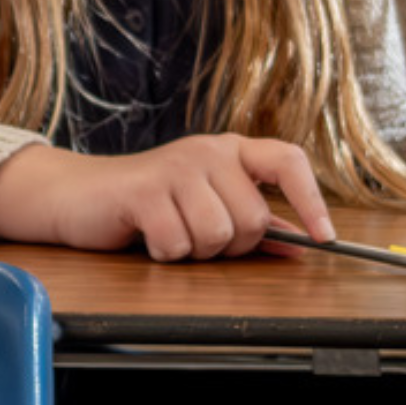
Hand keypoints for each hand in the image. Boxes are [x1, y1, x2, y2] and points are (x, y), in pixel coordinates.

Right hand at [0, 134, 334, 260]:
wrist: (81, 195)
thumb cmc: (149, 202)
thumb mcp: (206, 204)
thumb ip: (254, 221)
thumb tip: (300, 243)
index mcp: (231, 151)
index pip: (288, 161)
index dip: (311, 200)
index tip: (323, 237)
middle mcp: (208, 151)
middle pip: (252, 219)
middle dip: (230, 245)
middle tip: (198, 233)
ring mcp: (176, 168)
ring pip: (217, 235)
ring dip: (195, 250)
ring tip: (172, 232)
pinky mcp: (145, 191)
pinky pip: (178, 243)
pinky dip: (166, 253)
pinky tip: (150, 236)